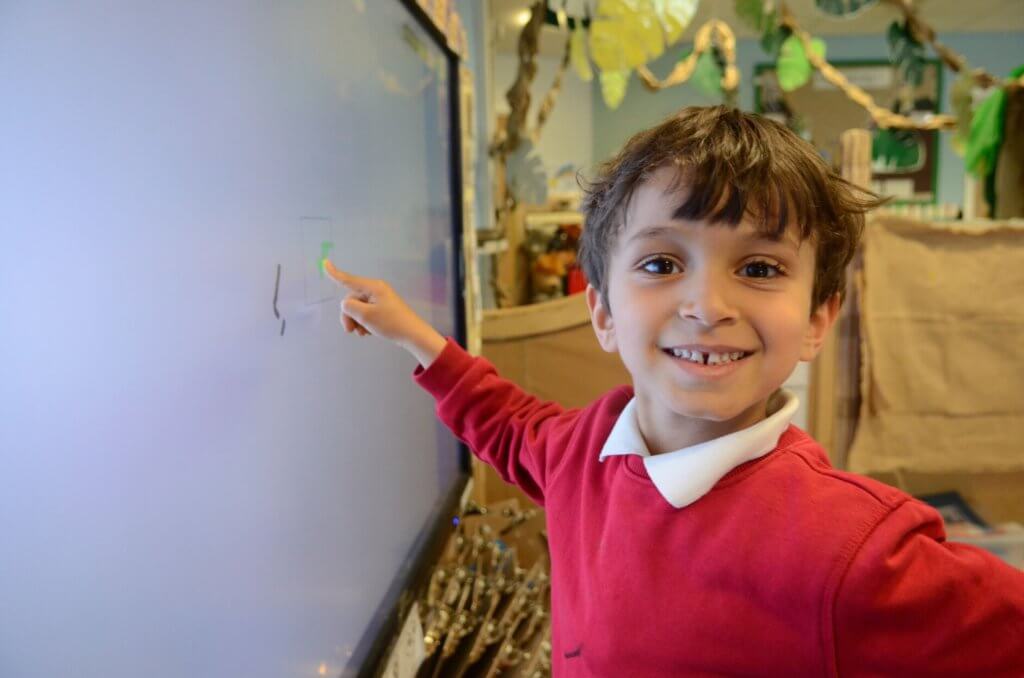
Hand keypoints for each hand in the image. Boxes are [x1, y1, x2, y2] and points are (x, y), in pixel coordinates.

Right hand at [323, 259, 446, 366]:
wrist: (413, 335)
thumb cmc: (391, 323)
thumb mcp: (365, 316)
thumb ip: (349, 307)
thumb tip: (346, 304)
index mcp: (373, 287)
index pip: (349, 279)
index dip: (334, 273)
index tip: (324, 262)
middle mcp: (376, 290)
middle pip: (352, 300)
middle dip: (349, 316)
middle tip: (351, 331)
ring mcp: (380, 300)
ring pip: (358, 309)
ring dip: (357, 321)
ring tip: (363, 333)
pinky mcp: (383, 309)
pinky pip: (367, 314)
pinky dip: (364, 323)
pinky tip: (369, 332)